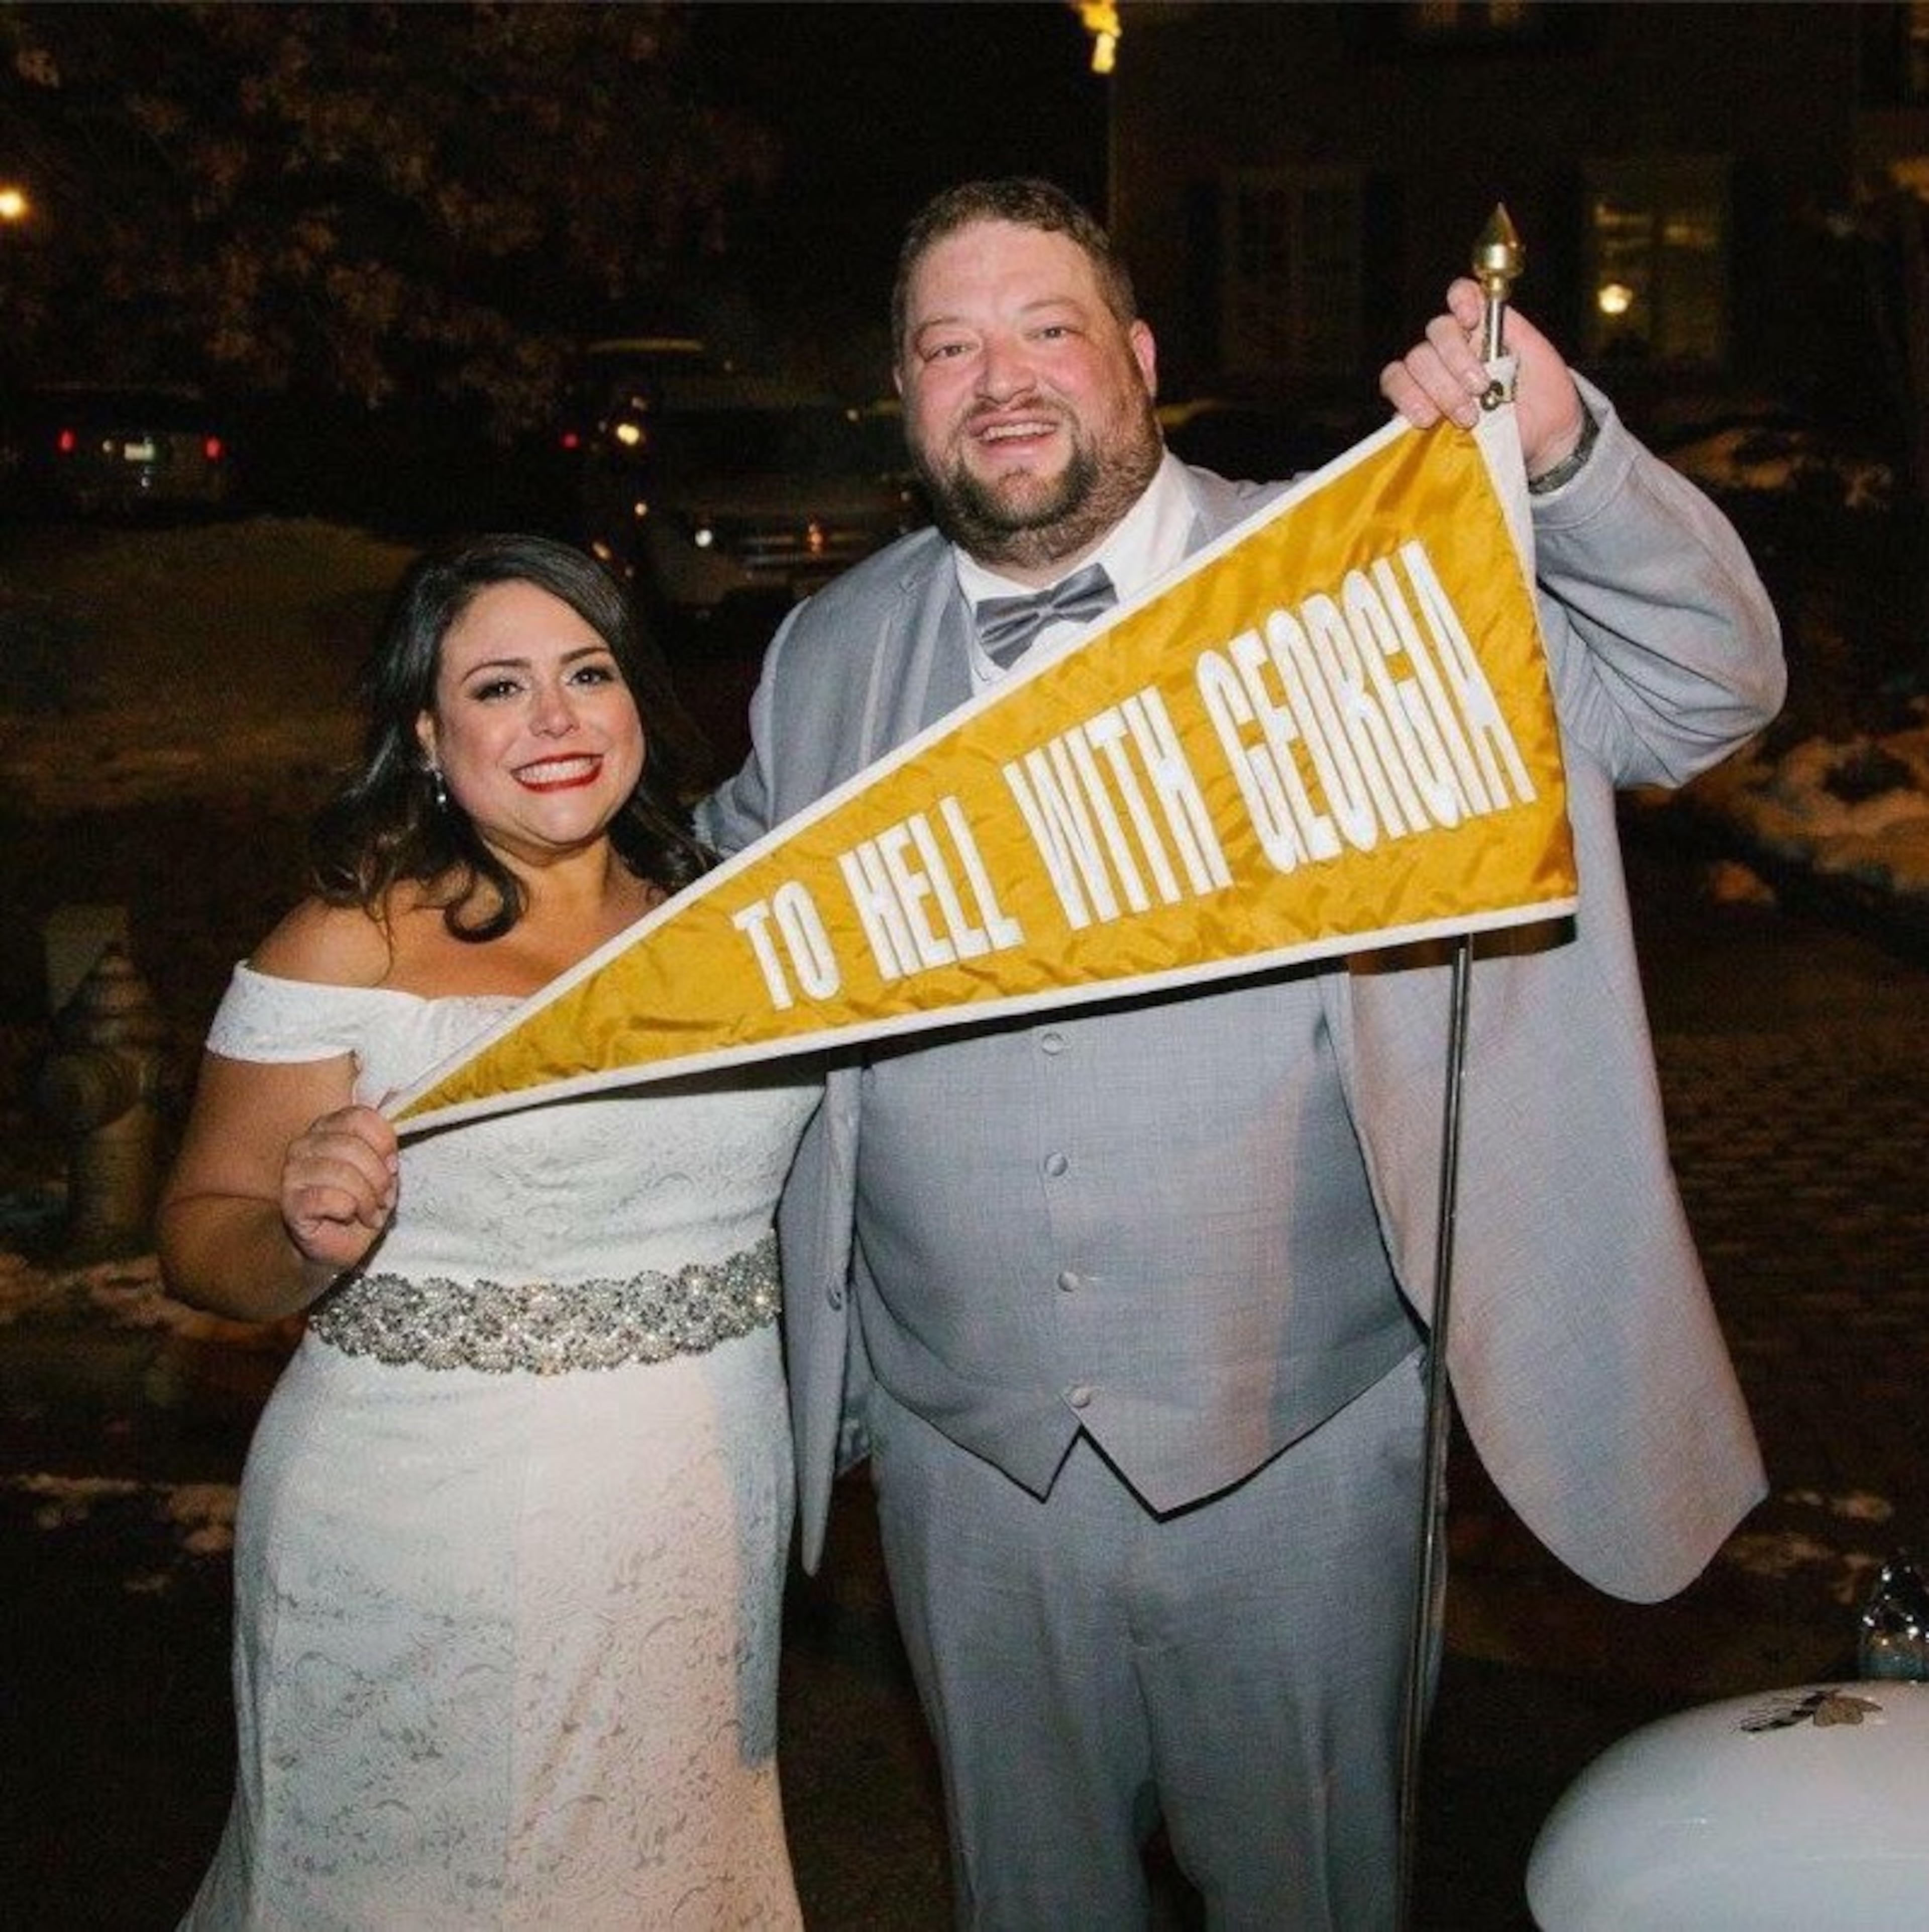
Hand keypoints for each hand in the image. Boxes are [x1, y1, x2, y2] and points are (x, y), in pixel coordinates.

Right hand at [280, 1105, 398, 1270]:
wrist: (336, 1244)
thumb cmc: (359, 1204)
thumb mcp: (382, 1169)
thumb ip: (385, 1143)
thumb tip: (393, 1107)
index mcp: (329, 1128)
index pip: (361, 1117)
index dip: (384, 1143)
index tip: (392, 1166)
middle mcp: (306, 1144)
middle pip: (353, 1146)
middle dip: (379, 1177)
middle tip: (384, 1198)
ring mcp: (293, 1172)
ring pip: (342, 1172)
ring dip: (367, 1198)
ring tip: (370, 1212)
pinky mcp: (290, 1202)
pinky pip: (327, 1197)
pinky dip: (349, 1209)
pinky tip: (349, 1216)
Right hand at [1379, 277, 1586, 479]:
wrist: (1543, 437)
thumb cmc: (1543, 396)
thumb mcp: (1539, 357)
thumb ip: (1513, 333)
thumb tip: (1482, 320)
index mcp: (1483, 328)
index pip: (1461, 295)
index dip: (1461, 300)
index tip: (1473, 321)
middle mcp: (1453, 348)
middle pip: (1436, 333)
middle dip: (1456, 362)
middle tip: (1481, 391)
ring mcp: (1431, 377)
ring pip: (1413, 363)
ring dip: (1438, 389)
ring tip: (1466, 418)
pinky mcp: (1414, 406)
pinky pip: (1394, 389)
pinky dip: (1407, 400)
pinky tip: (1428, 419)